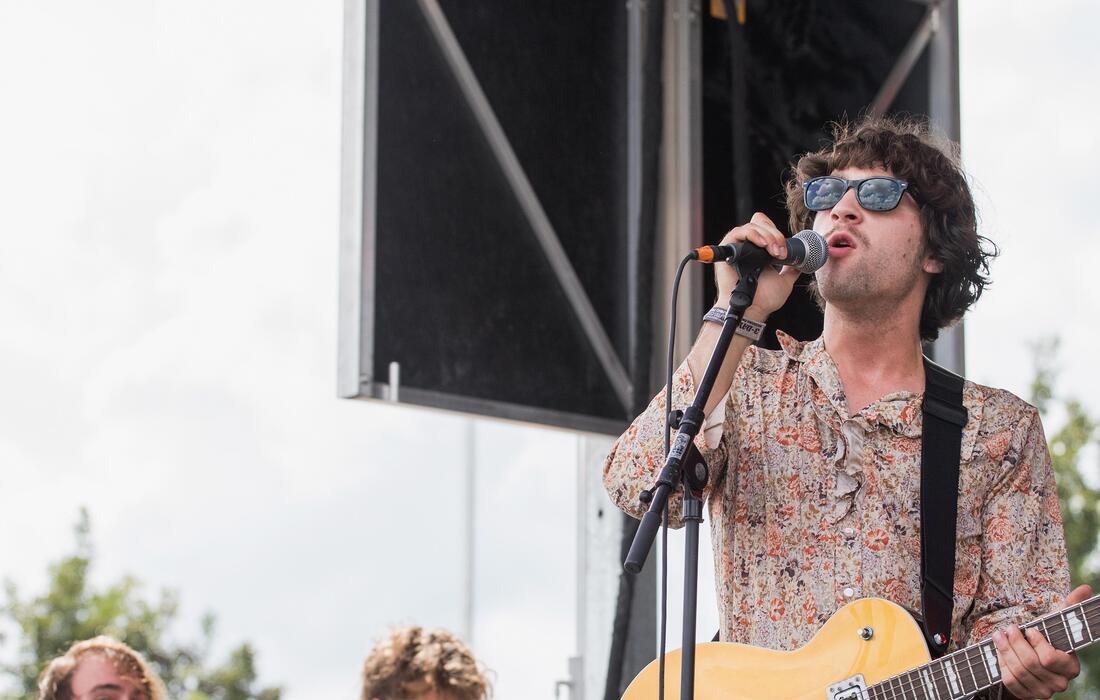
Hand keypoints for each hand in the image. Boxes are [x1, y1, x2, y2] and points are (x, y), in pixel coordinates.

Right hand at [714, 212, 800, 317]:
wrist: (753, 308)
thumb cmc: (764, 299)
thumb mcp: (785, 280)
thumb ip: (791, 270)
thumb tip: (801, 262)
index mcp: (758, 251)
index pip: (766, 227)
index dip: (775, 231)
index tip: (784, 247)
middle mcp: (747, 246)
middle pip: (760, 224)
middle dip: (776, 235)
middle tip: (781, 252)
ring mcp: (737, 247)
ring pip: (752, 226)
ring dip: (768, 236)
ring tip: (774, 252)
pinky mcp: (727, 248)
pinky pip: (738, 232)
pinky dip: (753, 235)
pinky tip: (763, 245)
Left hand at [994, 584, 1091, 698]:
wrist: (1035, 661)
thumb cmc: (1047, 638)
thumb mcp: (1056, 623)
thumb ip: (1069, 607)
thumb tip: (1085, 588)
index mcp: (1070, 666)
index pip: (1049, 659)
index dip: (1036, 643)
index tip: (1029, 629)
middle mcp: (1059, 682)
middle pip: (1030, 664)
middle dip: (1015, 643)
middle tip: (1008, 629)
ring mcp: (1043, 691)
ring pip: (1018, 672)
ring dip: (1004, 651)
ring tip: (998, 636)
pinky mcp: (1026, 695)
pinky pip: (1010, 681)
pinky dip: (1001, 664)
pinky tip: (999, 652)